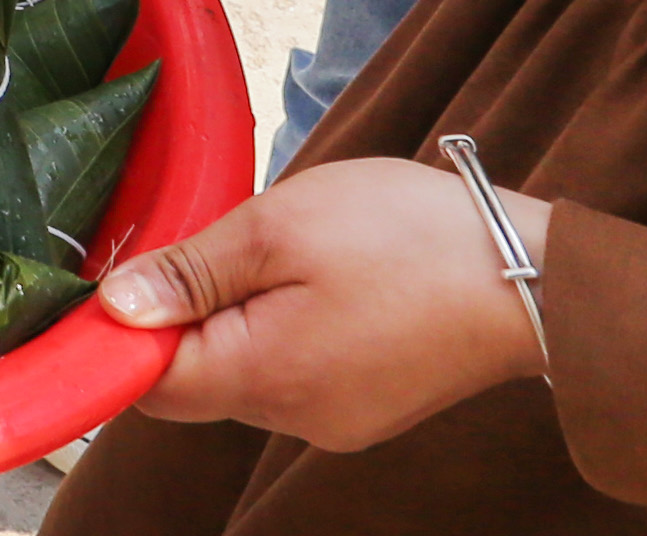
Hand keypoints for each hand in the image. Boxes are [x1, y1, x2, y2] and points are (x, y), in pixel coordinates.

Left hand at [101, 158, 550, 452]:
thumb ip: (191, 272)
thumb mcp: (279, 228)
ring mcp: (336, 418)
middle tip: (224, 238)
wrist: (531, 274)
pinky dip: (281, 323)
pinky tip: (318, 275)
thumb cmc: (408, 239)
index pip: (147, 382)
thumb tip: (114, 308)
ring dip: (237, 312)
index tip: (124, 269)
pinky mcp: (365, 403)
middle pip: (194, 377)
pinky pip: (291, 368)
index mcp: (265, 380)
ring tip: (285, 250)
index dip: (121, 329)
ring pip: (243, 369)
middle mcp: (295, 419)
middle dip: (186, 310)